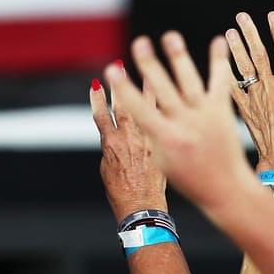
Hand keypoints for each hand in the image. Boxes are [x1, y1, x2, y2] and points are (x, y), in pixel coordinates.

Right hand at [90, 70, 168, 220]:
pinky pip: (168, 122)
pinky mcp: (164, 146)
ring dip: (148, 88)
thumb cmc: (123, 193)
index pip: (101, 114)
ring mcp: (150, 140)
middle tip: (120, 65)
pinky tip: (175, 94)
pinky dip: (170, 107)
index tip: (97, 83)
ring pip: (149, 109)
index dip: (97, 98)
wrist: (144, 208)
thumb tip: (114, 136)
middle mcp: (130, 138)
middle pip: (125, 104)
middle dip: (122, 84)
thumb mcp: (108, 169)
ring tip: (149, 70)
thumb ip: (112, 148)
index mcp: (111, 144)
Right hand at [106, 33, 253, 212]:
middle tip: (139, 42)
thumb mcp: (161, 161)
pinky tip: (219, 40)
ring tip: (170, 37)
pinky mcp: (222, 112)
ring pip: (189, 81)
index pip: (137, 109)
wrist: (225, 190)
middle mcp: (184, 124)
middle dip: (149, 64)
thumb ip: (151, 134)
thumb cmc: (188, 179)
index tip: (111, 69)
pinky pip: (220, 82)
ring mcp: (204, 116)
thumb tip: (138, 111)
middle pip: (162, 89)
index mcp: (164, 138)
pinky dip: (219, 61)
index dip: (123, 88)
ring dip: (178, 56)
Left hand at [226, 11, 273, 178]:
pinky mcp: (245, 110)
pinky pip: (233, 90)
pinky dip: (226, 77)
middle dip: (251, 34)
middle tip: (242, 17)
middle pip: (259, 55)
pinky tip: (219, 65)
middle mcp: (270, 88)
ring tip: (230, 33)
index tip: (271, 15)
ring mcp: (255, 98)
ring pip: (244, 68)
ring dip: (236, 49)